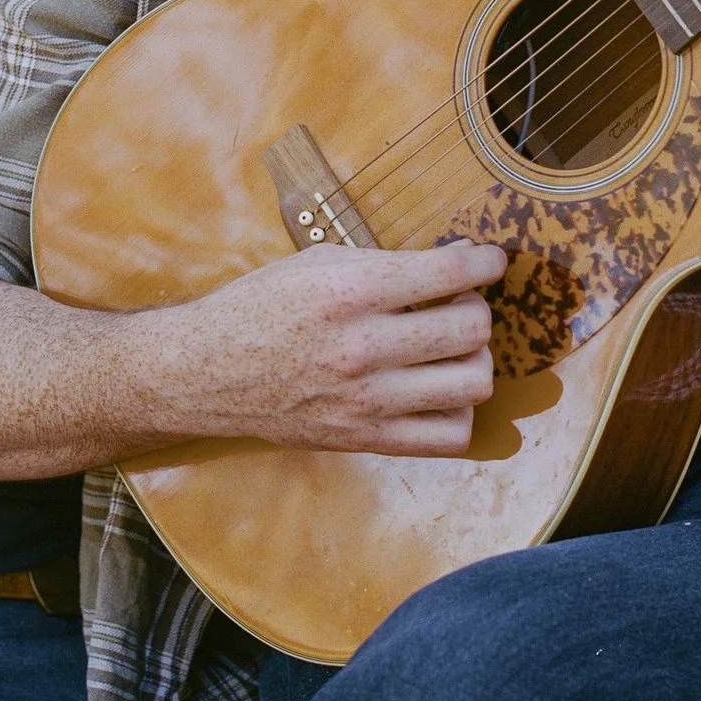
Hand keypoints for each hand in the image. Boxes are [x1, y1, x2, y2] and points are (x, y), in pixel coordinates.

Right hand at [171, 240, 506, 455]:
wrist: (207, 372)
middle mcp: (363, 348)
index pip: (450, 276)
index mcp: (350, 291)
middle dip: (477, 309)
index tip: (492, 261)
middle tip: (459, 304)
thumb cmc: (264, 307)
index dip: (487, 263)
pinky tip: (438, 390)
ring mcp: (367, 401)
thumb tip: (461, 261)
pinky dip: (459, 411)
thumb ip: (391, 261)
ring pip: (473, 384)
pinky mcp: (366, 440)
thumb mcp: (320, 262)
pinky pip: (450, 436)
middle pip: (471, 330)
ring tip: (449, 348)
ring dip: (474, 360)